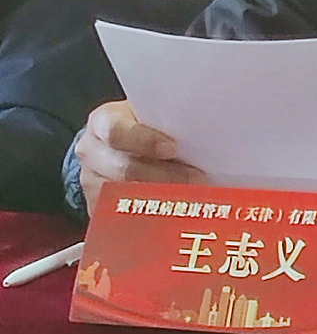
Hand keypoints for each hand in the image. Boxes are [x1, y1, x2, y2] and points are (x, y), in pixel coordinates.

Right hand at [75, 101, 205, 215]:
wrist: (114, 145)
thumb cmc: (141, 126)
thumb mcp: (149, 115)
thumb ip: (167, 122)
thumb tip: (207, 130)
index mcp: (104, 122)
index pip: (118, 131)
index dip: (145, 141)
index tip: (173, 148)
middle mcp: (91, 152)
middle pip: (124, 169)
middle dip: (163, 175)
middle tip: (196, 178)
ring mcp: (91, 182)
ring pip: (125, 196)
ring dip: (161, 198)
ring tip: (192, 197)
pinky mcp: (97, 207)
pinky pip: (121, 217)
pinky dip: (149, 217)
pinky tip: (173, 215)